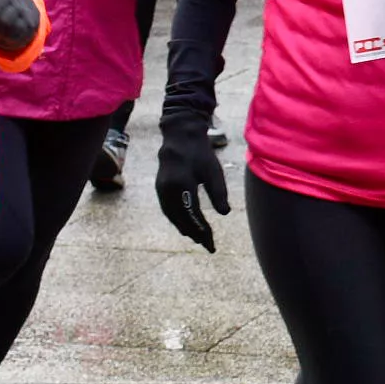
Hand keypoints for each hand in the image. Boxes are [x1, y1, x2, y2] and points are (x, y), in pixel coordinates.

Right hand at [155, 130, 231, 251]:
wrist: (180, 138)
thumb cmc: (200, 154)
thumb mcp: (213, 171)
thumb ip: (218, 192)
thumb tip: (224, 213)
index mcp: (182, 185)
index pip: (193, 215)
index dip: (203, 231)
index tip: (212, 243)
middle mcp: (168, 190)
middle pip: (181, 219)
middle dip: (195, 234)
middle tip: (208, 245)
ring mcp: (161, 190)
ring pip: (173, 217)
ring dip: (185, 229)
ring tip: (198, 239)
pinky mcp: (160, 189)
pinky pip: (168, 210)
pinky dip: (177, 220)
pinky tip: (186, 226)